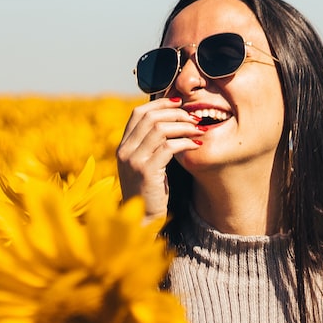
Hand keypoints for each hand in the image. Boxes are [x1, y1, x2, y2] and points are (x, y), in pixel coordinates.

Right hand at [116, 96, 202, 221]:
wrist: (142, 219)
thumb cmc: (151, 191)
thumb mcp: (148, 164)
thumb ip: (152, 145)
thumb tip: (172, 122)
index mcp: (123, 146)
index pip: (138, 113)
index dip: (160, 103)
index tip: (180, 103)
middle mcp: (124, 150)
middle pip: (150, 117)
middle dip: (176, 113)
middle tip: (195, 117)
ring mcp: (133, 160)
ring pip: (160, 129)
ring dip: (184, 126)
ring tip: (199, 130)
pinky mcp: (146, 171)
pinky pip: (168, 147)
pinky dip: (185, 142)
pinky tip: (197, 145)